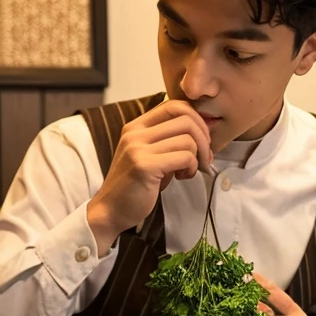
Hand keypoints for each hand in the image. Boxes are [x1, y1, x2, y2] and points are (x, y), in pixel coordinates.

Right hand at [87, 100, 211, 254]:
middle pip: (186, 119)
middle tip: (204, 158)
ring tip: (187, 171)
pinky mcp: (144, 166)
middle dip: (204, 139)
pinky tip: (182, 177)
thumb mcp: (151, 154)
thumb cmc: (137, 184)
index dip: (196, 119)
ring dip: (197, 157)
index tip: (202, 139)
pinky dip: (191, 167)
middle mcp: (135, 133)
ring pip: (188, 139)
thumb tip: (205, 127)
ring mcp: (138, 148)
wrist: (110, 211)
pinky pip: (184, 157)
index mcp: (136, 126)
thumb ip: (170, 139)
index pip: (175, 105)